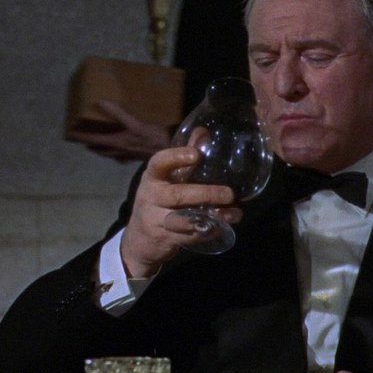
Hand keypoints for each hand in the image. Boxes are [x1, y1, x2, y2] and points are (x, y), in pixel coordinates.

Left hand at [68, 101, 171, 161]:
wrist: (171, 154)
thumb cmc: (154, 138)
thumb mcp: (135, 123)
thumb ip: (118, 113)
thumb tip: (100, 103)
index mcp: (116, 142)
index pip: (92, 139)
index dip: (80, 136)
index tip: (69, 133)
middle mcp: (118, 151)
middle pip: (98, 148)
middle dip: (89, 143)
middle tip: (82, 137)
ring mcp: (126, 156)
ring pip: (108, 153)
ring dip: (100, 148)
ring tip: (97, 142)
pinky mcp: (135, 157)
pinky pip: (120, 155)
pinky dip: (115, 152)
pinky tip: (119, 150)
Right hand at [120, 146, 239, 277]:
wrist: (139, 240)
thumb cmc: (157, 201)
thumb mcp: (165, 179)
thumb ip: (184, 157)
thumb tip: (203, 132)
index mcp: (152, 177)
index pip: (159, 163)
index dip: (176, 157)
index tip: (196, 154)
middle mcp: (151, 197)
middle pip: (177, 195)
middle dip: (205, 194)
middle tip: (229, 193)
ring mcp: (156, 220)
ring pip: (184, 219)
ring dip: (212, 216)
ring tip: (234, 213)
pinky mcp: (166, 239)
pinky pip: (189, 236)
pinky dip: (208, 231)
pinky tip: (225, 225)